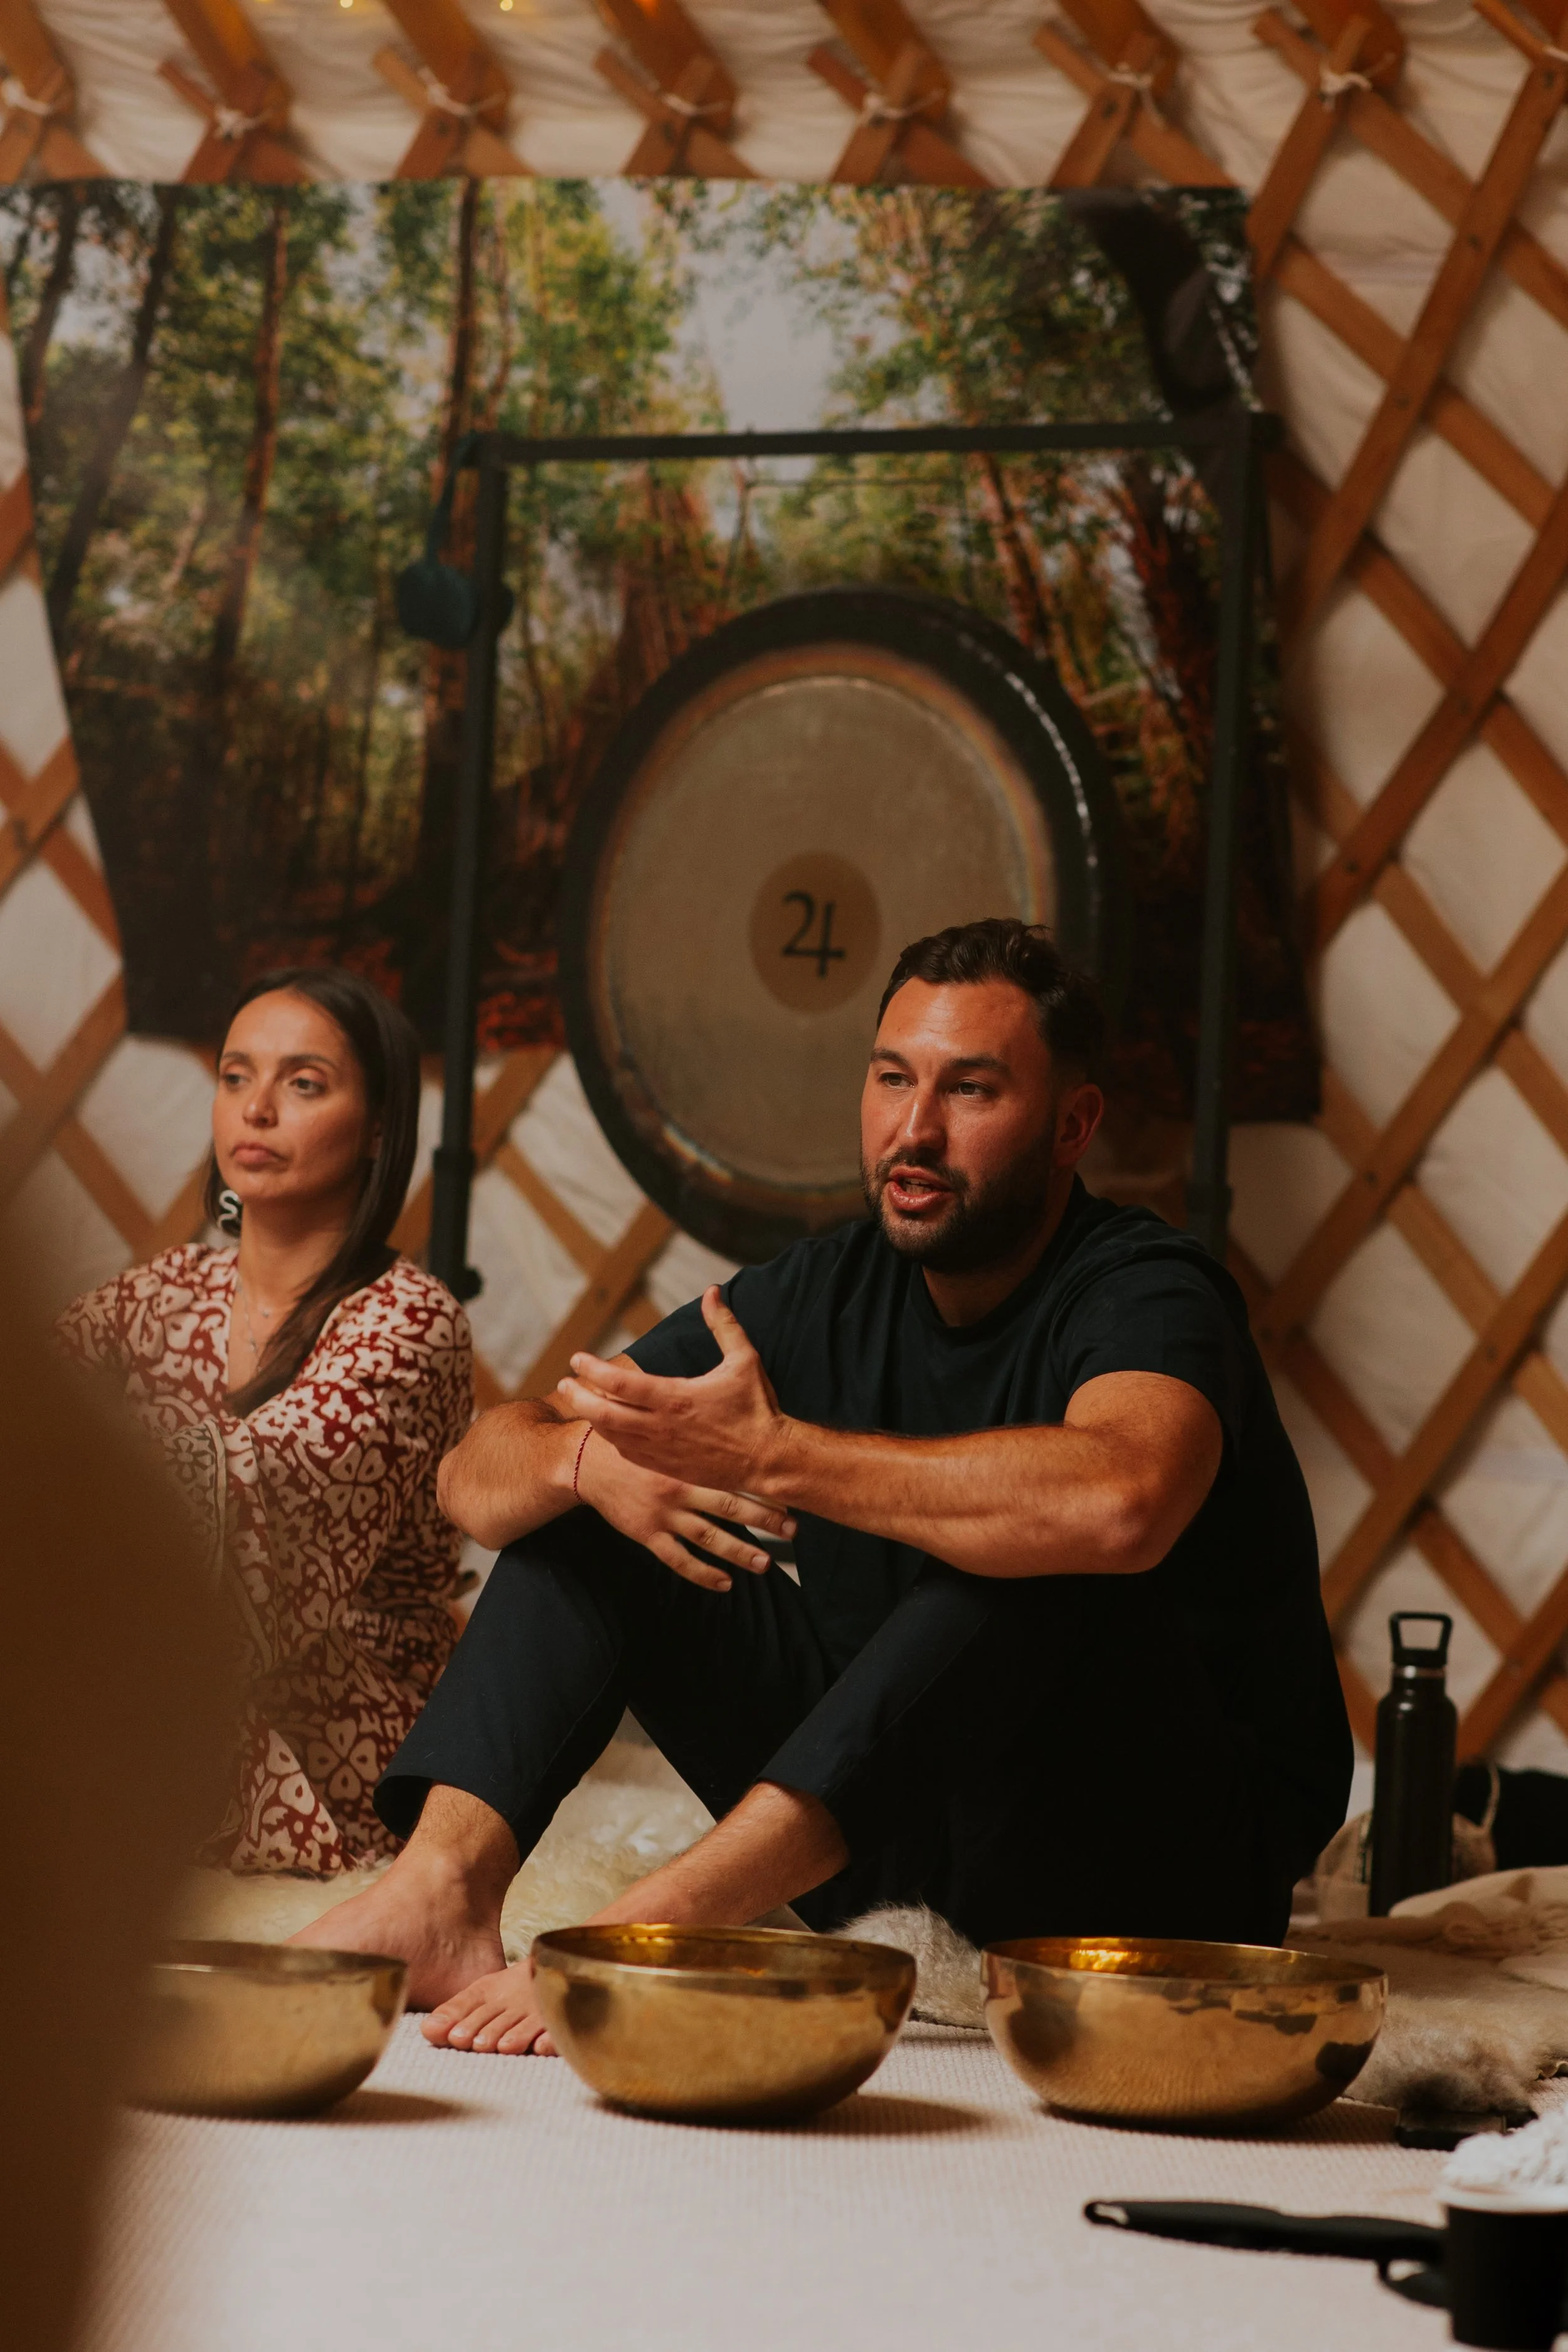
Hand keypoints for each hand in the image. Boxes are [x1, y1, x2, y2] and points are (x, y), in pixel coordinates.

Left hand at [559, 1289, 789, 1498]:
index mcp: (675, 1398)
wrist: (769, 1459)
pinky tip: (607, 1428)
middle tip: (564, 1383)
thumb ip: (724, 1325)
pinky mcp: (667, 1468)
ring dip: (591, 1417)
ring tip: (580, 1401)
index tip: (576, 1358)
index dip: (592, 1370)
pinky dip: (611, 1439)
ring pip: (611, 1435)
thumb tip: (712, 1291)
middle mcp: (661, 1427)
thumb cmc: (757, 1408)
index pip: (619, 1383)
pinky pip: (628, 1453)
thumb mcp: (744, 1360)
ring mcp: (662, 1451)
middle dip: (578, 1396)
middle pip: (603, 1413)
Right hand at [575, 1427, 794, 1593]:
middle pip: (729, 1507)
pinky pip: (679, 1559)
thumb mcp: (660, 1420)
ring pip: (708, 1538)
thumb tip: (724, 1395)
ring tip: (765, 1563)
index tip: (790, 1491)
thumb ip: (693, 1420)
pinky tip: (725, 1583)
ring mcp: (663, 1514)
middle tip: (793, 1529)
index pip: (733, 1473)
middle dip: (764, 1519)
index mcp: (686, 1459)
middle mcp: (678, 1488)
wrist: (586, 1460)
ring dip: (739, 1551)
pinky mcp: (647, 1534)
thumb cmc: (630, 1436)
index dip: (762, 1482)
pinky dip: (703, 1574)